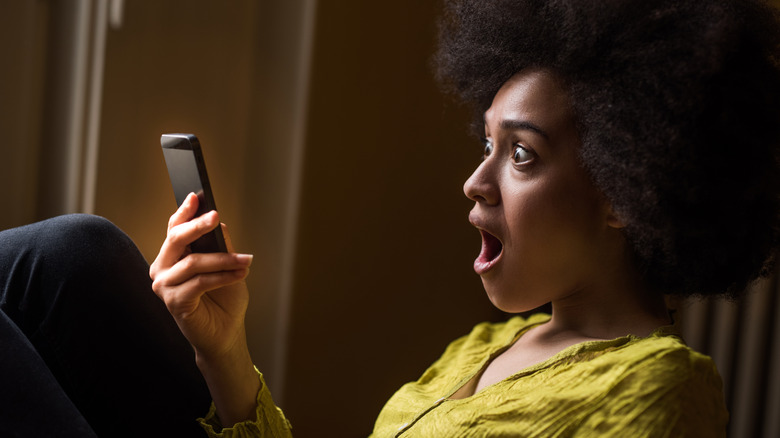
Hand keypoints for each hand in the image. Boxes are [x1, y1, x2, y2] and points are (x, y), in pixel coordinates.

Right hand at [149, 193, 251, 357]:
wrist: (225, 333)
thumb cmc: (224, 298)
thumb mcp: (227, 265)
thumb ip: (219, 245)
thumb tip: (218, 223)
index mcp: (172, 256)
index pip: (175, 228)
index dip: (185, 212)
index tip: (196, 196)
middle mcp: (162, 269)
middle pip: (176, 239)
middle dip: (198, 226)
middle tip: (216, 217)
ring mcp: (164, 286)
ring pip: (193, 262)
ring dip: (223, 260)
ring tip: (245, 261)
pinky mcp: (174, 302)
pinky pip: (200, 282)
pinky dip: (223, 277)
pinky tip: (240, 274)